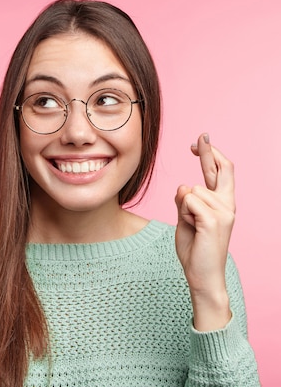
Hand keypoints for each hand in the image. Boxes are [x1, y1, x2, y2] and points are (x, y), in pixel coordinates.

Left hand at [174, 133, 234, 330]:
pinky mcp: (213, 220)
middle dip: (208, 151)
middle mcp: (227, 205)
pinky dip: (183, 213)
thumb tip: (183, 186)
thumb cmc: (194, 248)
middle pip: (219, 169)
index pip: (219, 172)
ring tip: (191, 227)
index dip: (210, 154)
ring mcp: (223, 212)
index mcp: (222, 204)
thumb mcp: (185, 219)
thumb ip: (185, 202)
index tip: (199, 141)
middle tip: (201, 136)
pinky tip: (192, 228)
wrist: (202, 274)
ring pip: (190, 190)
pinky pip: (187, 201)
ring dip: (182, 207)